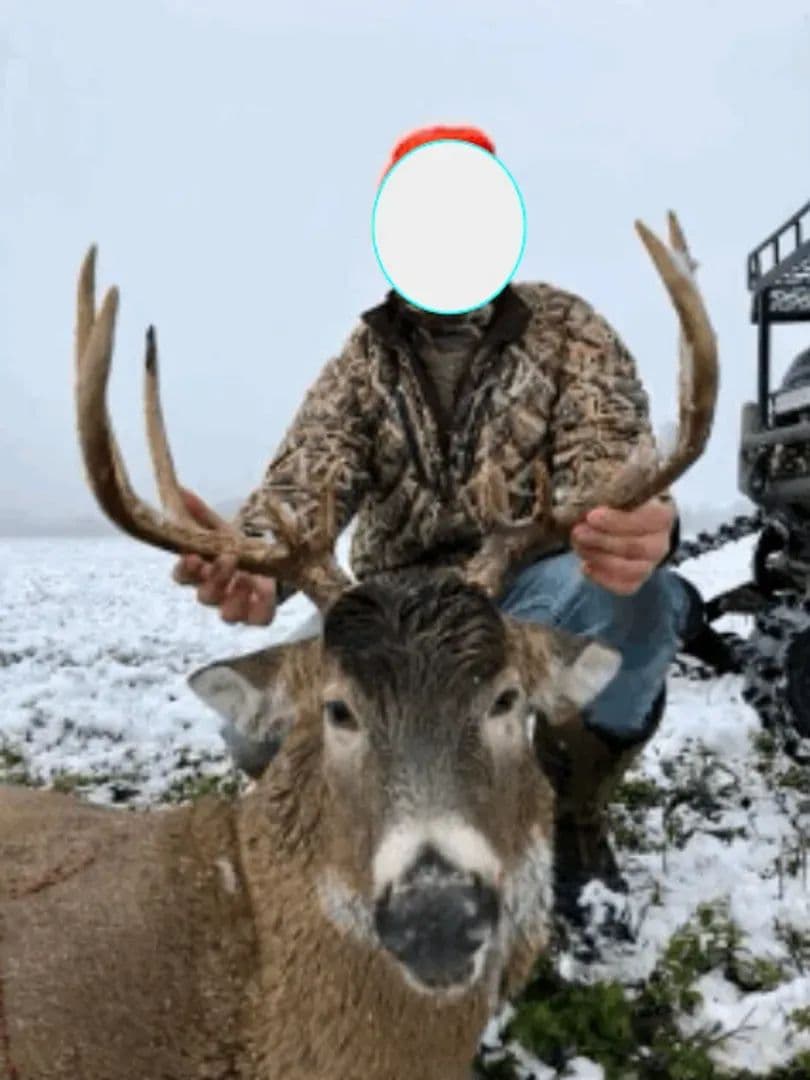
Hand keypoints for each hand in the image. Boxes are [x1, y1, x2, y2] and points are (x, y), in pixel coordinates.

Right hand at [171, 490, 276, 625]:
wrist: (271, 561)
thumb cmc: (238, 548)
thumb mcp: (222, 530)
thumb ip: (201, 515)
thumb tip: (181, 491)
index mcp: (202, 574)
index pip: (182, 577)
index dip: (185, 570)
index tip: (192, 556)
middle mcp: (216, 594)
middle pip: (204, 597)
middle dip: (216, 578)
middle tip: (228, 558)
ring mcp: (237, 608)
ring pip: (227, 615)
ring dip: (235, 595)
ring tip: (247, 576)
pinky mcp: (259, 616)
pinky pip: (259, 619)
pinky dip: (262, 606)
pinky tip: (264, 589)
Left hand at [570, 497, 674, 595]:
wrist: (630, 521)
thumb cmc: (623, 502)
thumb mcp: (619, 487)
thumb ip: (609, 489)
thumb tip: (587, 495)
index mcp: (662, 515)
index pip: (647, 519)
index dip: (617, 520)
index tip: (591, 516)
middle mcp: (661, 542)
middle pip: (635, 547)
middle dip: (601, 541)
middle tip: (578, 532)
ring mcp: (651, 564)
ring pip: (630, 569)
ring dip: (599, 559)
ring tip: (578, 546)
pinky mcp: (638, 580)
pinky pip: (624, 587)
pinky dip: (602, 578)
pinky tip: (586, 566)